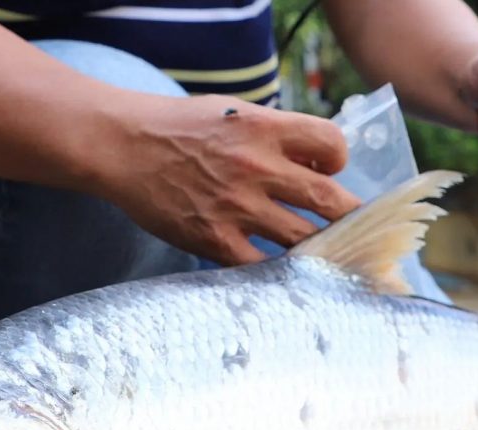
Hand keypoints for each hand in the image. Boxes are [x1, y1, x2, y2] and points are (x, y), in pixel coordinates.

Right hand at [95, 95, 360, 265]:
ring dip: (319, 249)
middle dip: (349, 218)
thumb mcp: (232, 113)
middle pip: (329, 200)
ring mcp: (236, 206)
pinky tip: (280, 269)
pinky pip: (261, 265)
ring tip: (325, 256)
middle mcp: (257, 166)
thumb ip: (274, 135)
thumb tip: (316, 165)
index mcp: (265, 128)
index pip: (332, 146)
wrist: (122, 146)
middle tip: (355, 230)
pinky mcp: (214, 238)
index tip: (329, 173)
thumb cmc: (178, 127)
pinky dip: (277, 269)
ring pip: (302, 238)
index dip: (338, 162)